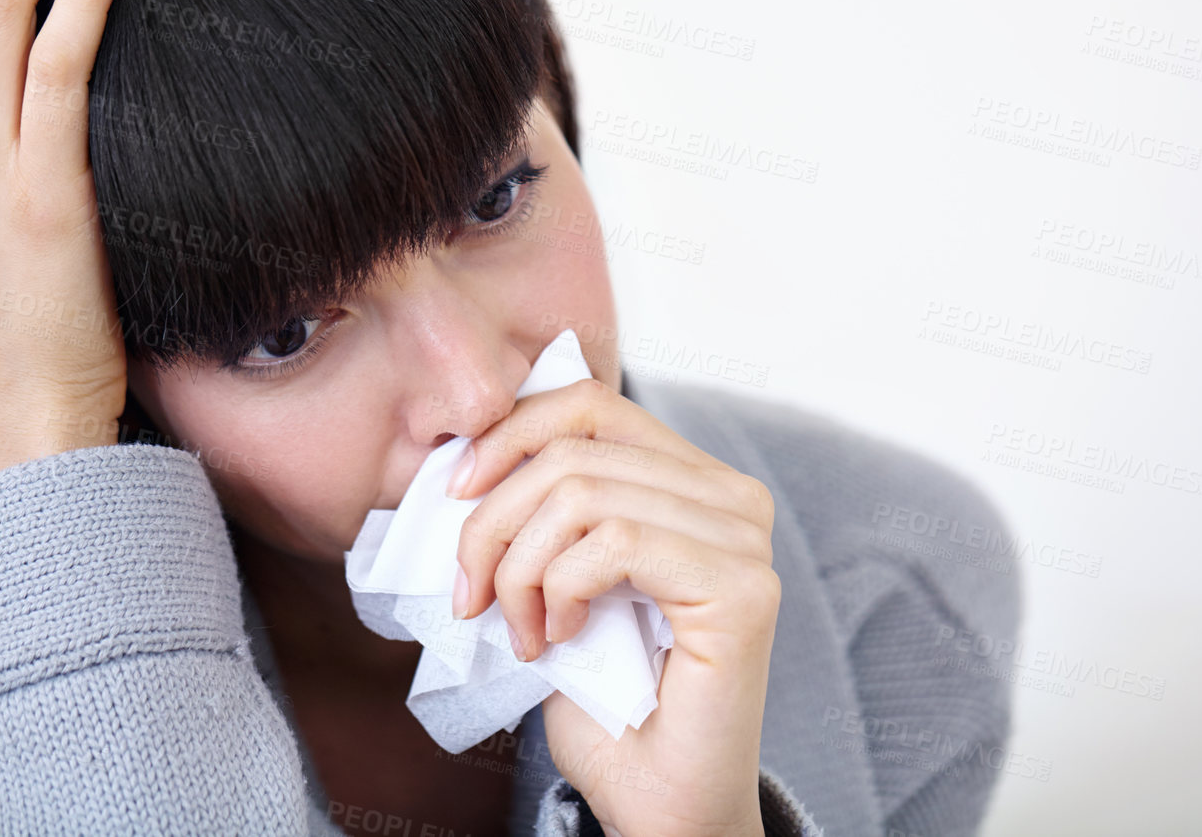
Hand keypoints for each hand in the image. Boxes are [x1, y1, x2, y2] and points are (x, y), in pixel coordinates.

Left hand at [450, 377, 777, 836]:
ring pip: (583, 494)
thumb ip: (543, 510)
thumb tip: (466, 456)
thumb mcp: (559, 580)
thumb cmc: (611, 704)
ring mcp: (744, 539)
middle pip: (575, 449)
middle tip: (473, 597)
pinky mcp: (741, 586)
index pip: (590, 404)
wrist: (657, 804)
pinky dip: (560, 589)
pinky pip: (613, 541)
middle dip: (495, 522)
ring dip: (521, 568)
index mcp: (694, 481)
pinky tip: (561, 638)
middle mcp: (733, 497)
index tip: (457, 495)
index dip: (509, 434)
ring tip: (521, 630)